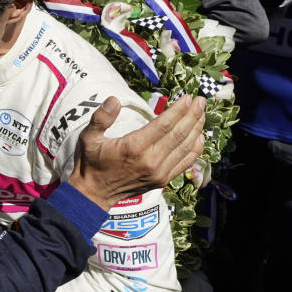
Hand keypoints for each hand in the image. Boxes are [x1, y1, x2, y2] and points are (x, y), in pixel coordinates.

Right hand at [68, 95, 206, 209]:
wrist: (94, 194)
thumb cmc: (91, 162)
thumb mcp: (89, 137)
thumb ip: (101, 118)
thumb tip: (114, 100)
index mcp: (135, 147)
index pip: (164, 124)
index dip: (178, 110)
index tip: (187, 97)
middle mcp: (151, 160)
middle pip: (179, 134)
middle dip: (193, 115)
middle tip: (201, 100)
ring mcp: (159, 172)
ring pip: (185, 148)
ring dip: (196, 129)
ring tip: (203, 113)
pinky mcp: (162, 180)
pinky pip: (184, 163)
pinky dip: (195, 149)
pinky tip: (200, 137)